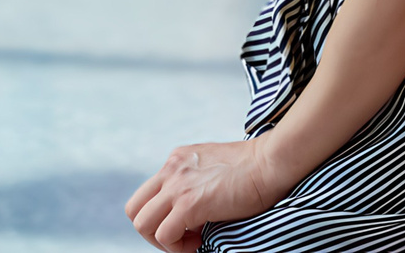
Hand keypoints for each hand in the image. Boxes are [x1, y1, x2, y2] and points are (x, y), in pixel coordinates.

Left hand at [125, 138, 289, 249]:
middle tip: (180, 238)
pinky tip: (200, 240)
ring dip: (163, 241)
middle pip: (134, 209)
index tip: (185, 226)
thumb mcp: (213, 165)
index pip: (147, 195)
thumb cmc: (254, 168)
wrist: (271, 162)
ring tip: (190, 241)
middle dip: (152, 231)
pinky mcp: (190, 203)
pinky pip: (164, 234)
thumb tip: (191, 211)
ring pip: (142, 224)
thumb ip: (195, 180)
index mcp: (176, 160)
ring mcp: (177, 185)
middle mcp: (171, 169)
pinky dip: (177, 246)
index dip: (160, 217)